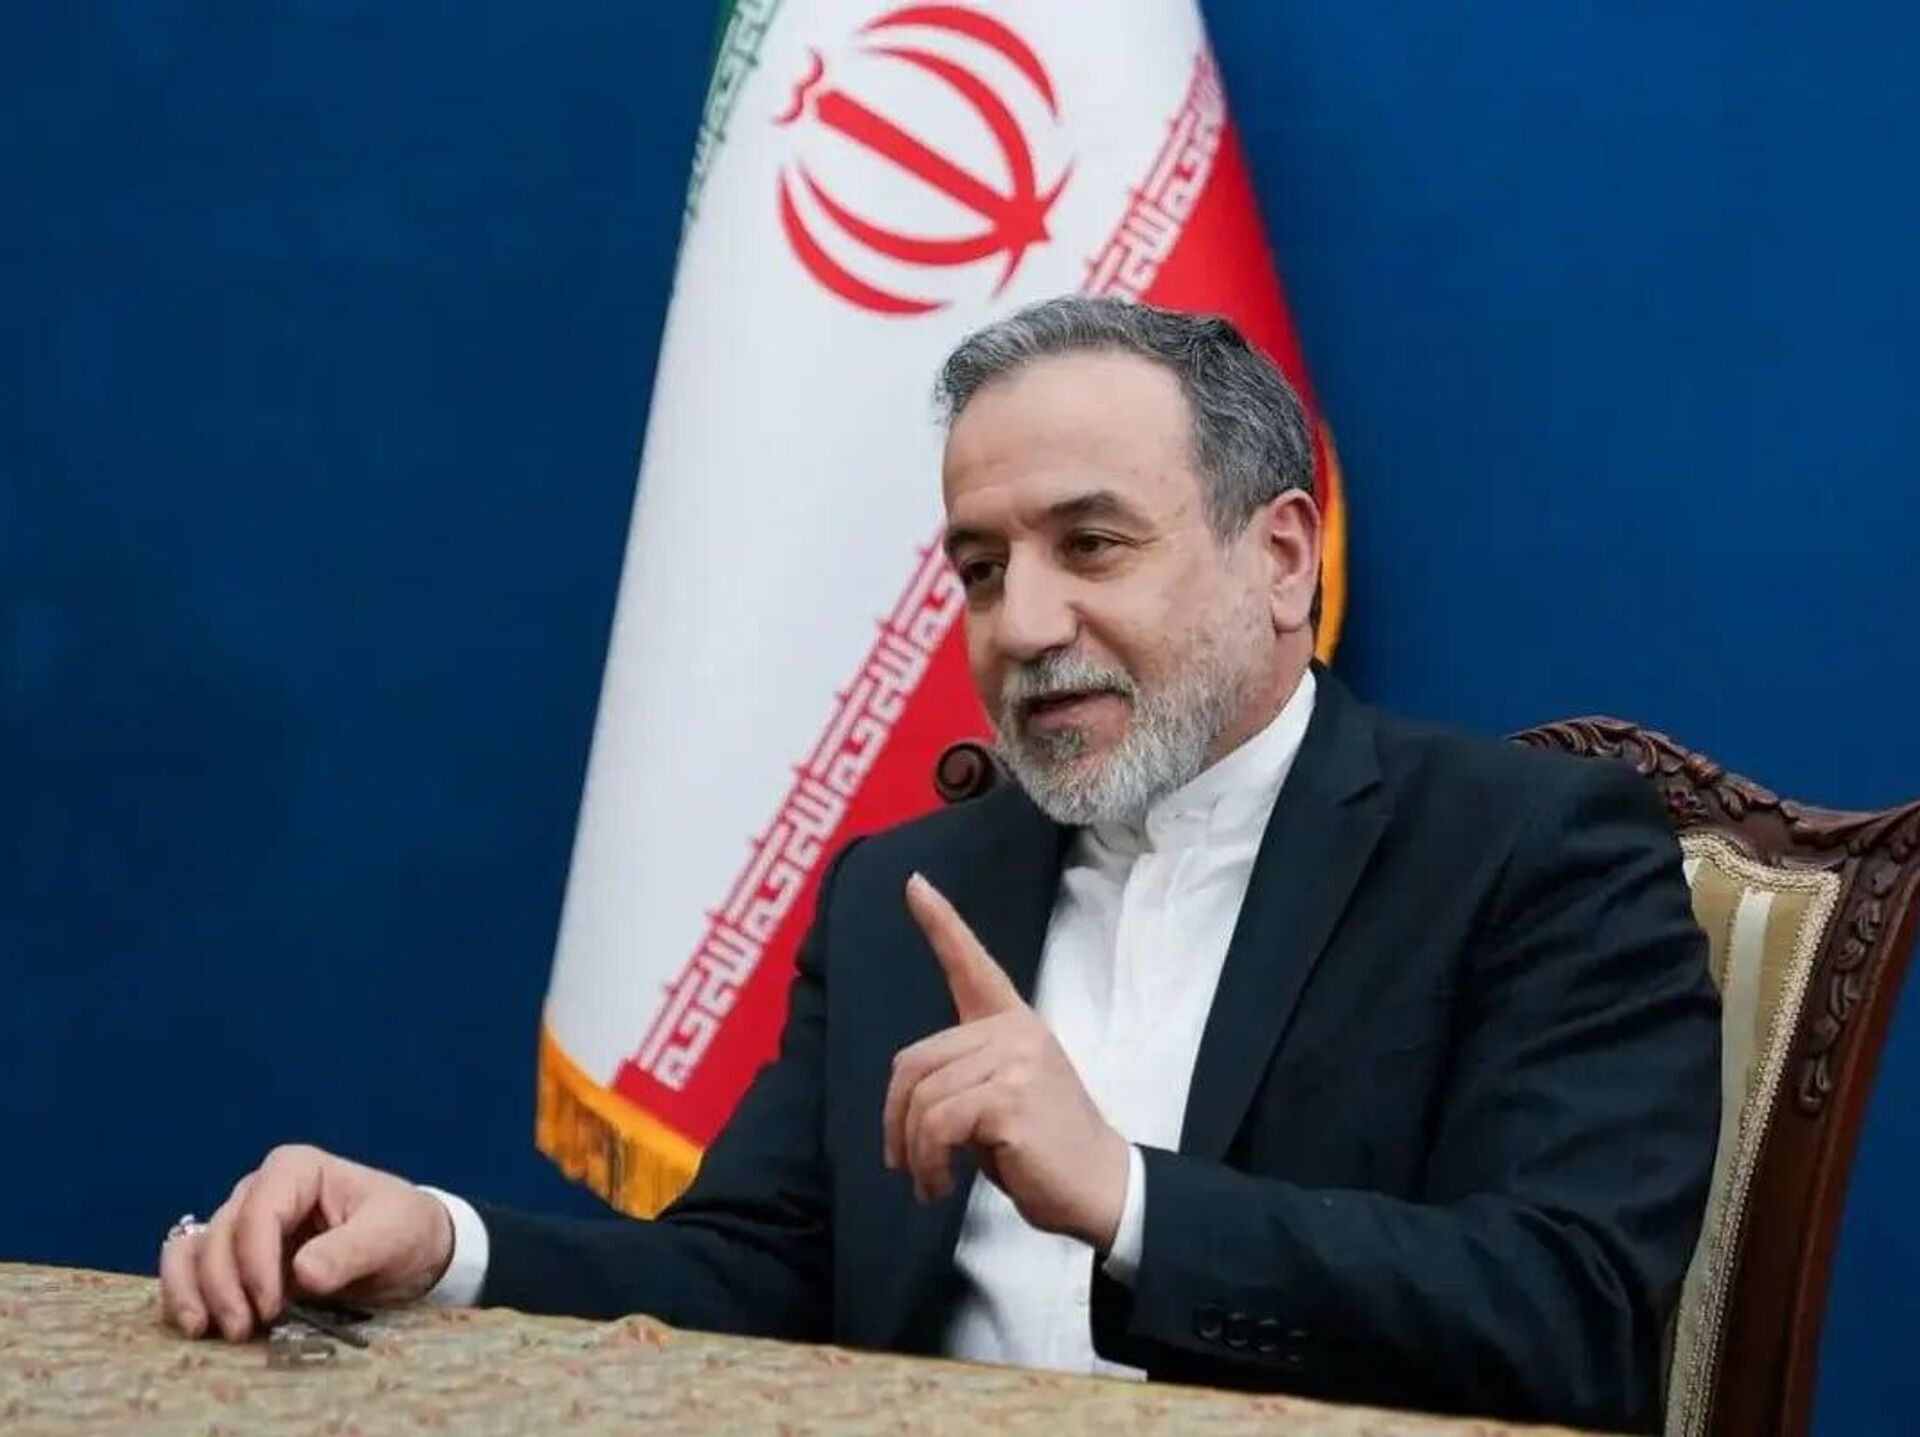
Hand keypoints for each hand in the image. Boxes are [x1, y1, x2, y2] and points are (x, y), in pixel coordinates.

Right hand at [157, 1145, 453, 1340]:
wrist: (410, 1250)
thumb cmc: (402, 1229)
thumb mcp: (390, 1237)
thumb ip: (349, 1252)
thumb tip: (302, 1273)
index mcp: (296, 1170)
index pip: (258, 1213)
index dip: (255, 1263)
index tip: (271, 1307)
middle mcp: (260, 1190)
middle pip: (220, 1234)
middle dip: (223, 1286)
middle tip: (244, 1330)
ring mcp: (243, 1222)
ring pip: (193, 1250)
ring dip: (192, 1291)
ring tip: (207, 1331)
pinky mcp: (236, 1256)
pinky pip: (191, 1268)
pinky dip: (185, 1294)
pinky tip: (197, 1325)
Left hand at [883, 873, 1129, 1248]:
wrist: (1099, 1187)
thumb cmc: (1043, 1148)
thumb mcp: (1002, 1097)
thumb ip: (965, 1075)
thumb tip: (910, 1099)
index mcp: (1013, 1023)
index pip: (972, 963)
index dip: (940, 923)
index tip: (913, 883)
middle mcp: (1014, 1030)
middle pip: (913, 1062)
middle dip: (897, 1120)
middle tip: (904, 1163)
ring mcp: (1015, 1060)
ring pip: (922, 1100)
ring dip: (914, 1152)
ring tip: (931, 1182)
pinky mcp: (1010, 1097)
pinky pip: (937, 1125)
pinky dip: (928, 1164)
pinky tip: (942, 1186)